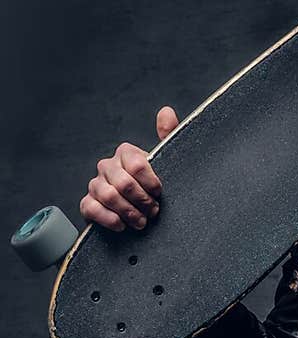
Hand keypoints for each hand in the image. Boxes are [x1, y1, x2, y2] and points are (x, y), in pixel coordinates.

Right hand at [80, 106, 178, 231]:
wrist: (142, 214)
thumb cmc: (154, 187)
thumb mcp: (167, 162)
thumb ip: (169, 136)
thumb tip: (166, 111)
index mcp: (126, 153)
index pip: (136, 164)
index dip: (151, 182)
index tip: (160, 194)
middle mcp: (108, 166)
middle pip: (124, 183)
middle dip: (143, 201)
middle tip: (154, 212)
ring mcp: (95, 184)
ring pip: (110, 197)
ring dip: (130, 213)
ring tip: (142, 222)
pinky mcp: (88, 204)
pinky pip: (92, 209)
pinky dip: (110, 220)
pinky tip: (122, 225)